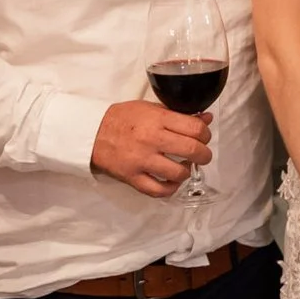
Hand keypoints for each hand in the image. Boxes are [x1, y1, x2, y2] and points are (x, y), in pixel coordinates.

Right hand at [92, 100, 212, 197]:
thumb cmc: (124, 118)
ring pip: (178, 173)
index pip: (195, 128)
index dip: (205, 134)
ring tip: (184, 166)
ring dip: (187, 171)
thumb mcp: (151, 108)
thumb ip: (179, 114)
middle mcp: (151, 139)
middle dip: (204, 154)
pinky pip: (158, 190)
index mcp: (157, 119)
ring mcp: (141, 160)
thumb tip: (206, 118)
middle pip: (192, 150)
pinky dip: (170, 188)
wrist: (92, 132)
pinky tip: (172, 181)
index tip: (203, 137)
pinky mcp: (132, 177)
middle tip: (201, 154)